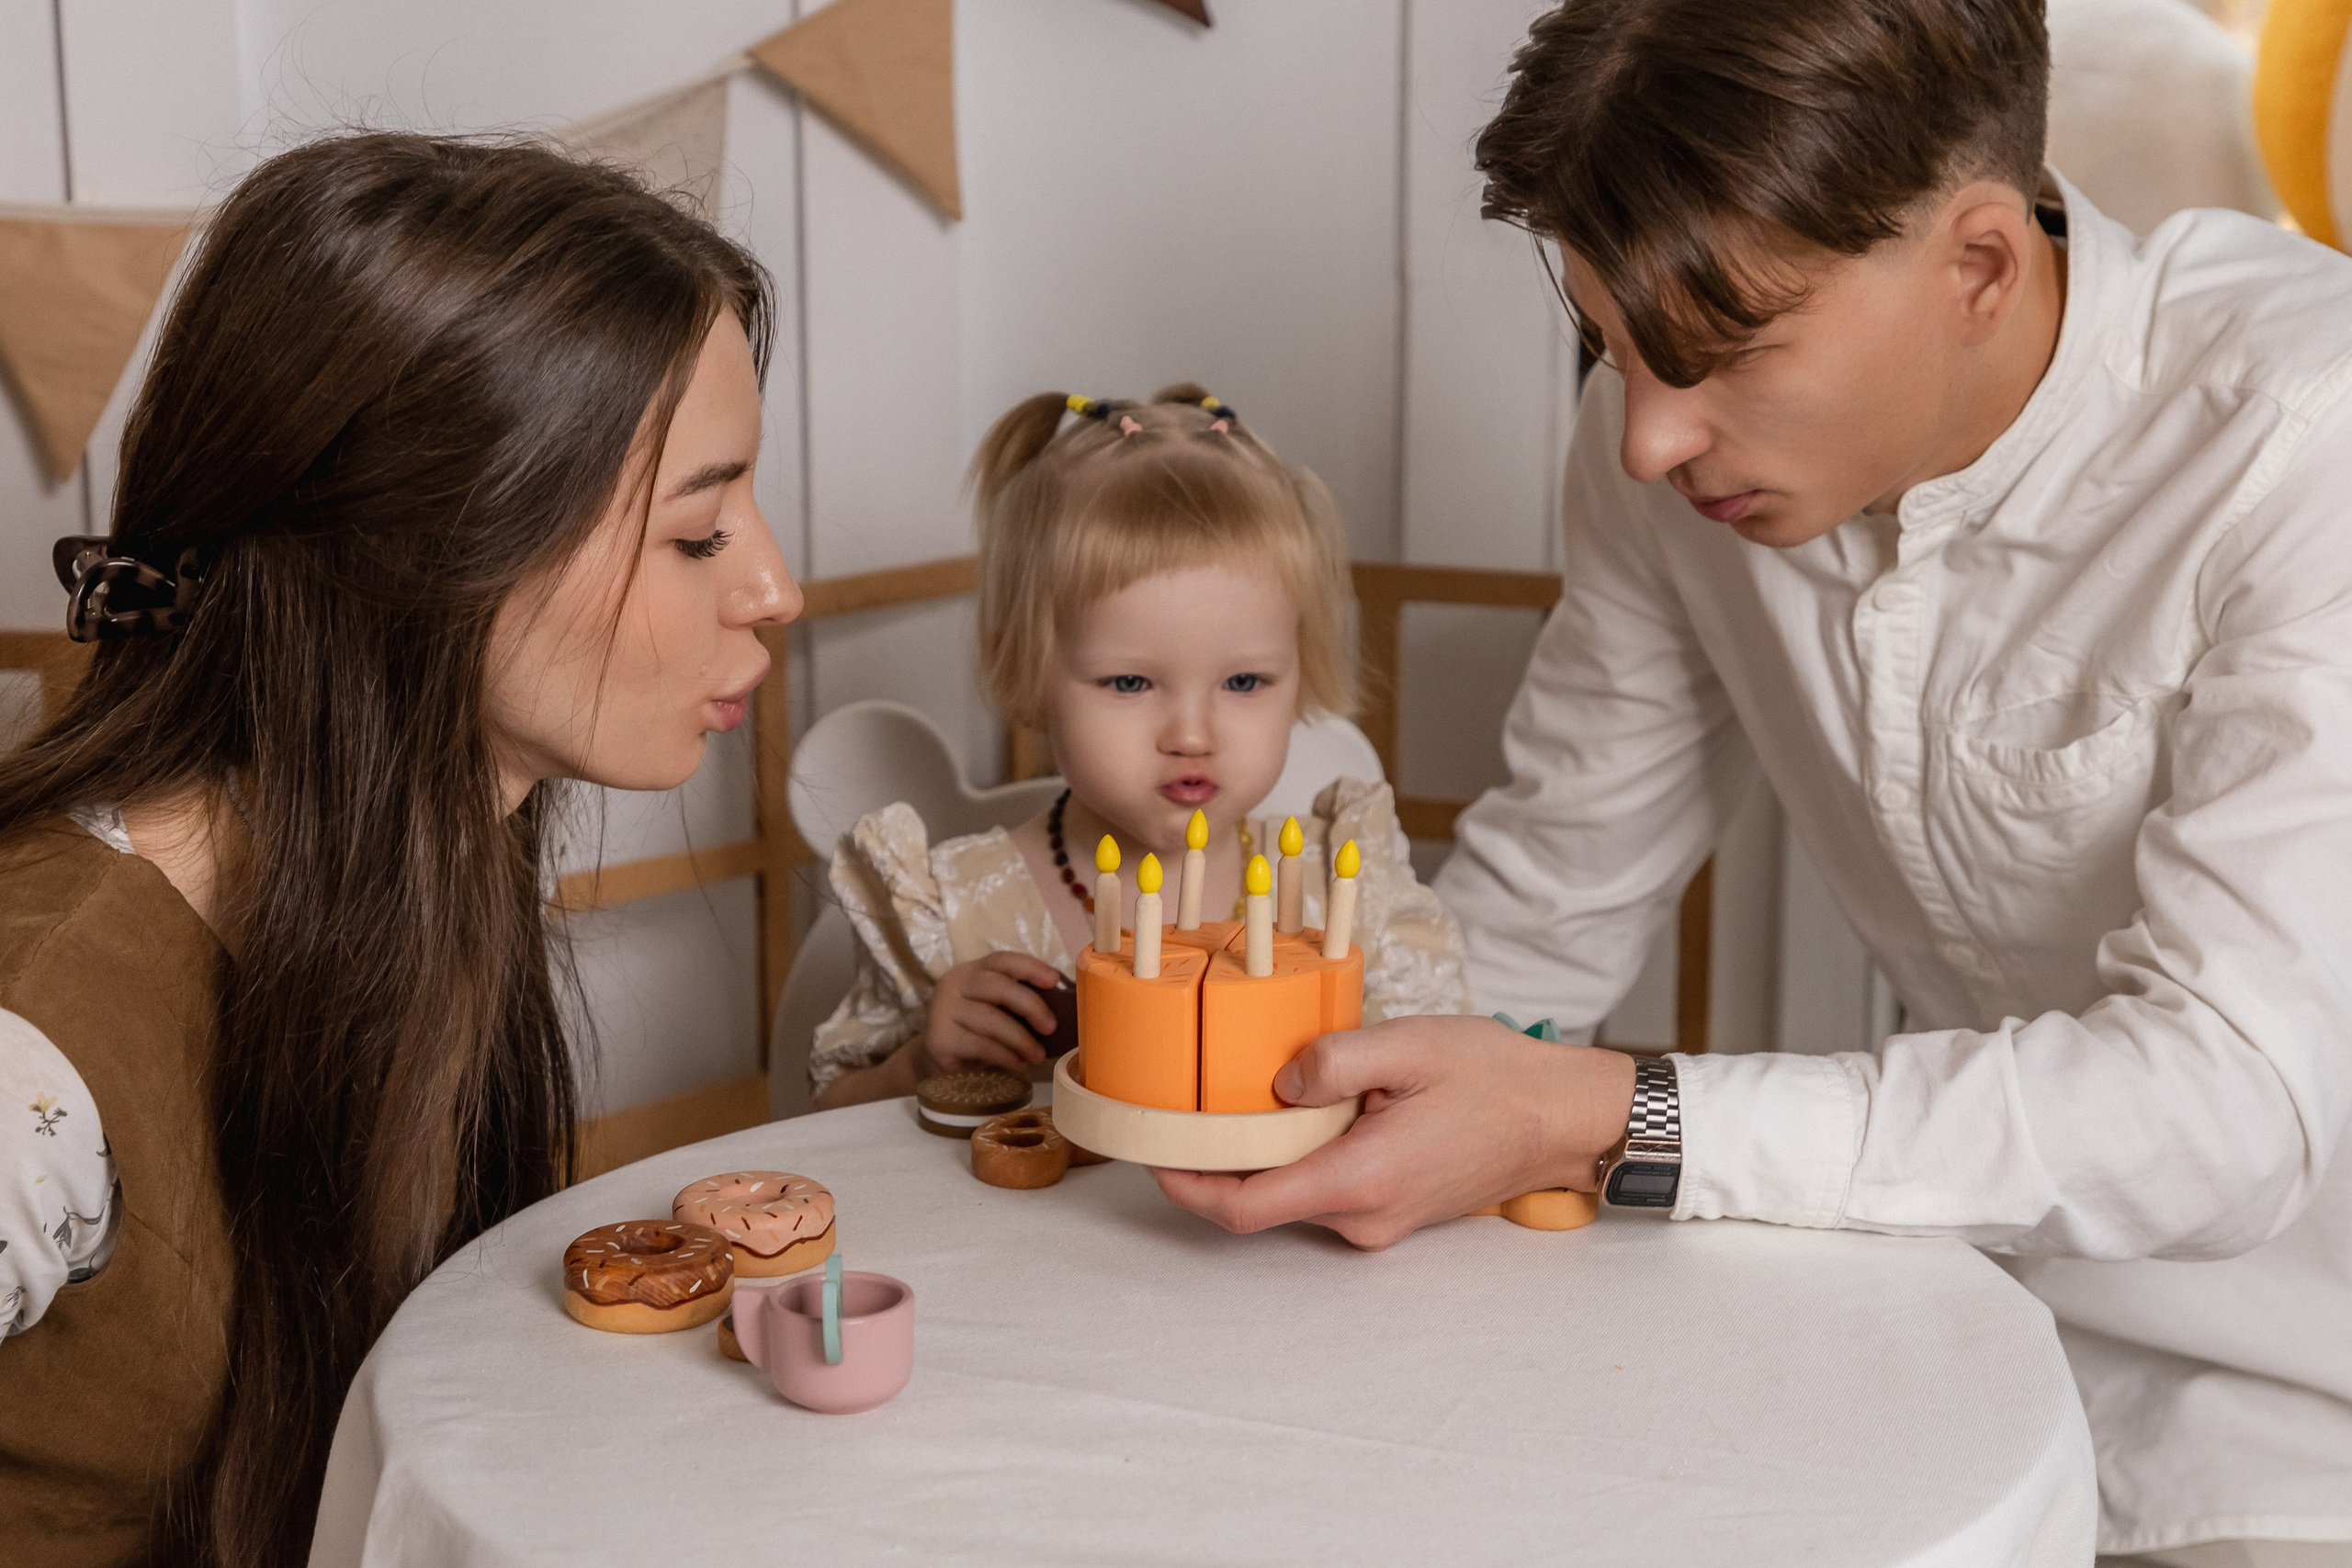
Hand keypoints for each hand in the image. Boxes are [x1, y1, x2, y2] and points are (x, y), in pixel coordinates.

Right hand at [921, 951, 1064, 1075]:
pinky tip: (1018, 1064)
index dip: (1030, 967)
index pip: (1002, 961)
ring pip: (991, 1020)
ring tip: (1037, 1056)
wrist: (936, 1059)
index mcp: (971, 971)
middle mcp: (953, 984)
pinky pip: (981, 1045)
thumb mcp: (994, 1009)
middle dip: (1031, 1006)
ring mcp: (942, 1010)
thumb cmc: (975, 1031)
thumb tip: (1061, 1008)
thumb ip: (1016, 1002)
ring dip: (1021, 1039)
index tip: (1055, 980)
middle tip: (1051, 1028)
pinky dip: (1005, 1056)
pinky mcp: (939, 1039)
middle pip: (997, 987)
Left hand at [1149, 1015, 1637, 1249]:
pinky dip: (1302, 1154)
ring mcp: (1381, 1221)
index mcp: (1359, 1180)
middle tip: (1186, 1102)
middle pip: (1262, 1202)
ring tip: (1249, 1090)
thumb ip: (1334, 1061)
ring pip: (1295, 1192)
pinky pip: (1327, 1187)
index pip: (1246, 1208)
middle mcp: (1364, 1217)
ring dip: (1267, 1151)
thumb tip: (1277, 1081)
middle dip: (1220, 1158)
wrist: (1562, 1116)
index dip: (1187, 1186)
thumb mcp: (1409, 1045)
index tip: (1150, 1154)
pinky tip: (1306, 1106)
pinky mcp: (1393, 1211)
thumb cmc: (1496, 1078)